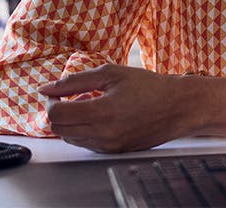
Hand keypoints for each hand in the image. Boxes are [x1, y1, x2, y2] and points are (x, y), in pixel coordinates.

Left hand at [38, 64, 189, 152]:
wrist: (179, 107)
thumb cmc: (149, 87)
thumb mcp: (111, 74)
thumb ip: (75, 81)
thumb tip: (47, 87)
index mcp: (102, 113)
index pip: (56, 114)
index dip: (51, 101)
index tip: (57, 91)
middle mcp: (104, 134)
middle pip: (59, 129)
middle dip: (58, 111)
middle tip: (70, 96)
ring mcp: (109, 146)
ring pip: (71, 138)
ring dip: (71, 121)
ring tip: (89, 103)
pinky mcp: (114, 151)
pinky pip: (87, 143)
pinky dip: (84, 129)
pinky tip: (99, 114)